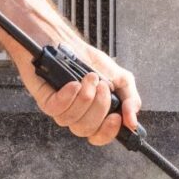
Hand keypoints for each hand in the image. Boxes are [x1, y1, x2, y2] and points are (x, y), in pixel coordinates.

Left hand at [22, 40, 142, 146]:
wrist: (66, 41)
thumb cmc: (88, 60)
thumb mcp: (120, 78)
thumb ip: (130, 100)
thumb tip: (133, 121)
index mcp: (95, 113)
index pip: (99, 136)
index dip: (108, 132)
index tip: (116, 117)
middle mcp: (77, 115)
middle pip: (88, 130)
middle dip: (99, 106)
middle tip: (103, 85)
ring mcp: (61, 109)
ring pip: (73, 120)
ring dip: (85, 97)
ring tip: (89, 77)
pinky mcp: (46, 100)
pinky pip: (56, 109)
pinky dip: (68, 96)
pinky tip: (74, 83)